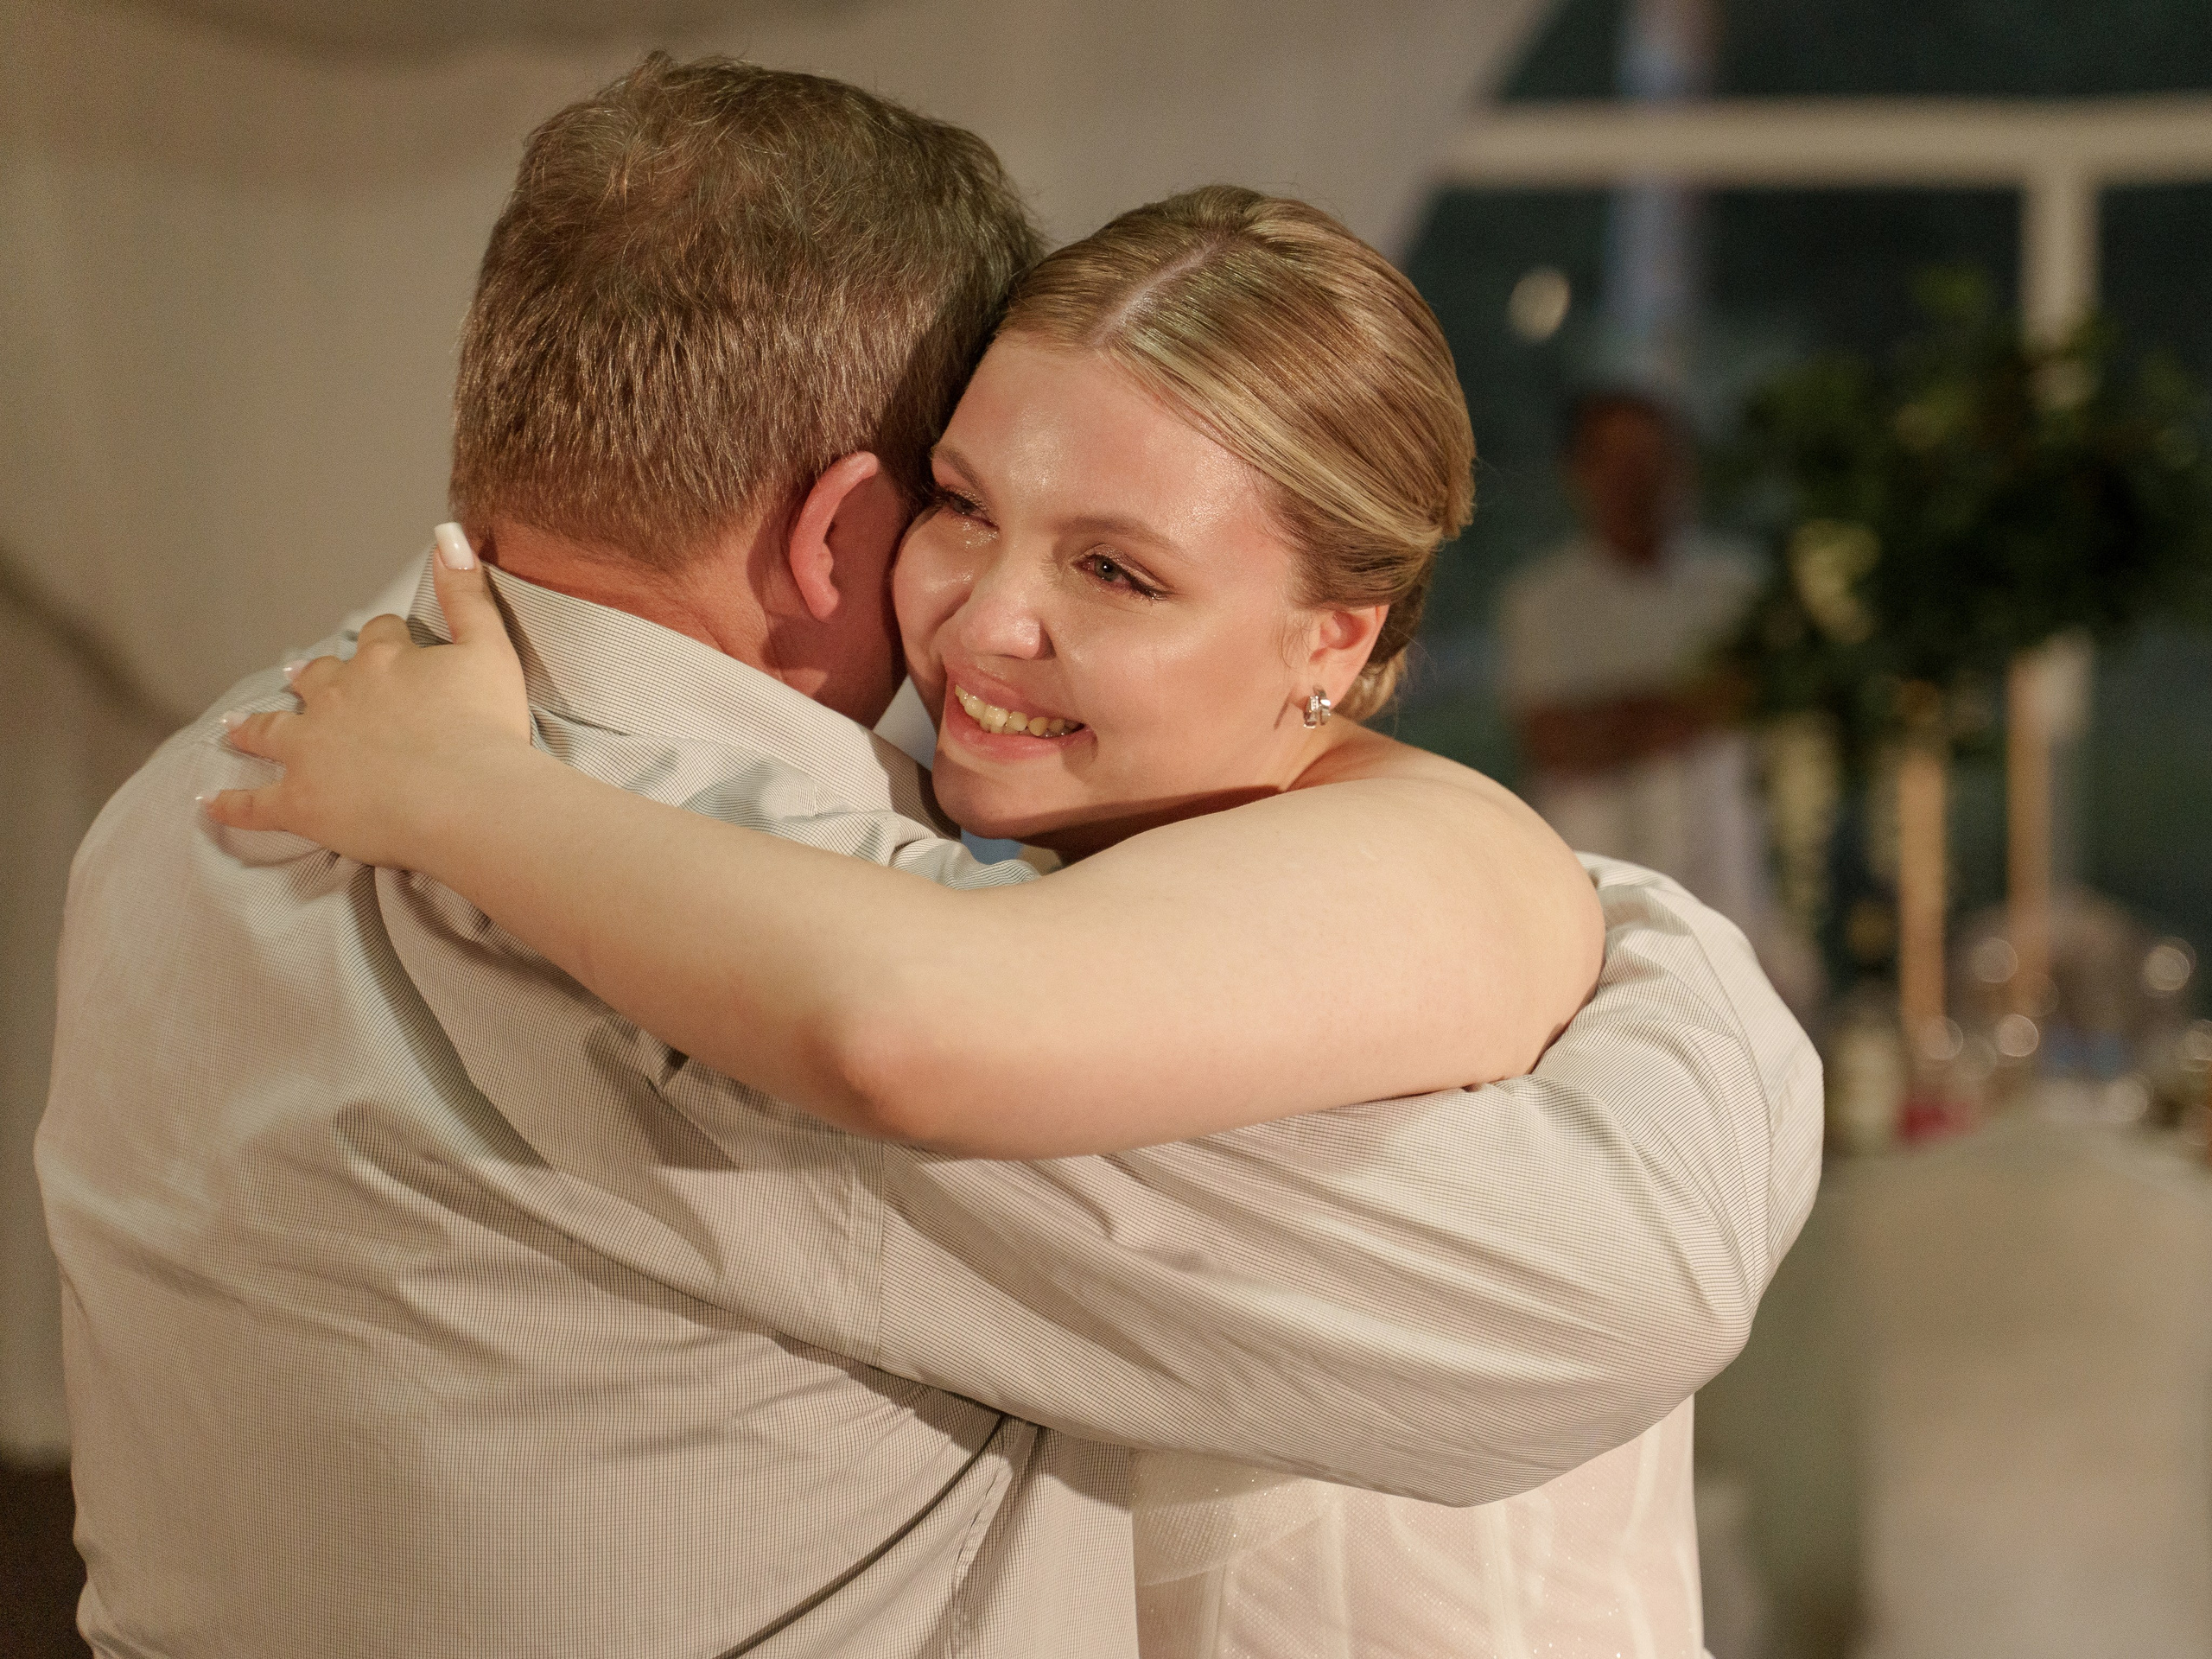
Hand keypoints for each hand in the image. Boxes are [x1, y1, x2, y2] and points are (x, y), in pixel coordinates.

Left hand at [206, 529, 534, 868]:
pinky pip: (255, 804)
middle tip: (297, 676)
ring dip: (255, 727)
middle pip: (316, 678)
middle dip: (310, 676)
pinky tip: (210, 804)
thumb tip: (446, 531)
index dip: (385, 641)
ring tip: (236, 727)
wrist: (469, 799)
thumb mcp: (490, 649)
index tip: (392, 647)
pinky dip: (232, 804)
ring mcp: (310, 750)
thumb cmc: (487, 727)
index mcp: (383, 660)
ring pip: (272, 731)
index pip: (378, 637)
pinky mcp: (299, 802)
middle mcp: (336, 696)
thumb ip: (467, 593)